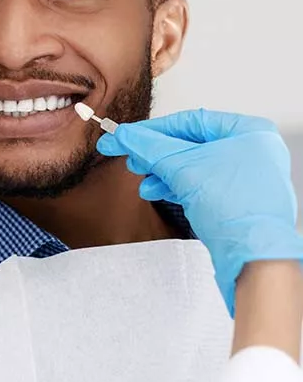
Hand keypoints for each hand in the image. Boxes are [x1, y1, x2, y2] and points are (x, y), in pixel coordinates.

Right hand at [96, 109, 302, 315]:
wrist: (255, 260)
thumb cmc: (238, 210)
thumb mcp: (183, 168)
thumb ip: (149, 147)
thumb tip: (126, 135)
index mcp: (248, 131)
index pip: (189, 121)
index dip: (153, 129)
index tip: (128, 135)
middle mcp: (250, 151)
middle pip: (189, 143)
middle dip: (155, 153)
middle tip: (130, 156)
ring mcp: (244, 177)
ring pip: (192, 166)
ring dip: (161, 172)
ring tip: (141, 177)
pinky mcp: (235, 200)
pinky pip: (199, 184)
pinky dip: (175, 186)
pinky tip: (156, 190)